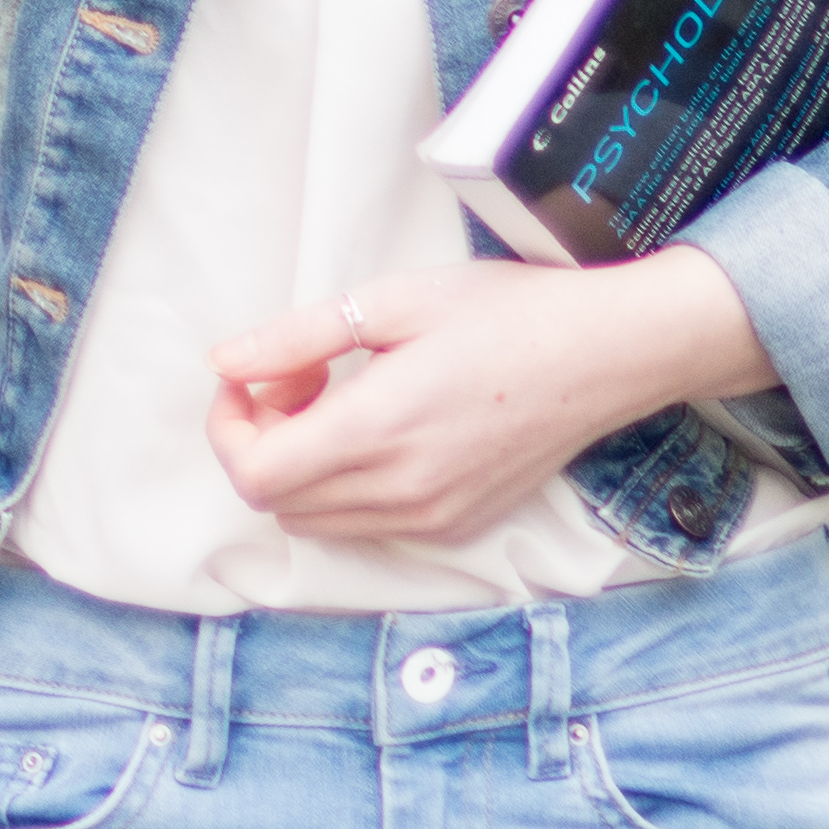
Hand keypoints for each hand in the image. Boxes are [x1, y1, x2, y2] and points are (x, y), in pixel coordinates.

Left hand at [207, 248, 774, 541]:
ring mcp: (434, 518)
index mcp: (379, 432)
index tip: (248, 379)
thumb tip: (222, 362)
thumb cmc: (504, 315)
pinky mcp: (458, 524)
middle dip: (259, 441)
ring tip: (336, 399)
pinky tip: (378, 428)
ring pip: (317, 521)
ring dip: (299, 467)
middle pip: (277, 502)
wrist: (605, 354)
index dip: (229, 429)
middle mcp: (403, 492)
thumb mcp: (391, 303)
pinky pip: (367, 525)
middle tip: (296, 379)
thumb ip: (296, 338)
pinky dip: (344, 487)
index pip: (255, 476)